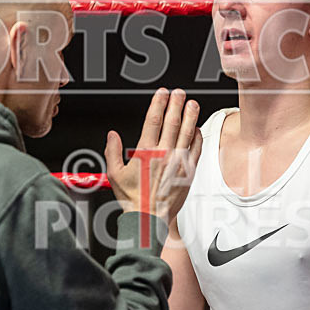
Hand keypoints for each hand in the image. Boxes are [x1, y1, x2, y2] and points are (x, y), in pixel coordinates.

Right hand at [105, 88, 202, 222]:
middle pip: (172, 122)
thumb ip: (112, 151)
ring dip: (191, 116)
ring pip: (187, 133)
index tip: (162, 93)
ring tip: (192, 104)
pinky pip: (196, 149)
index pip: (153, 120)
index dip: (158, 103)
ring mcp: (178, 162)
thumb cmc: (133, 198)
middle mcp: (164, 154)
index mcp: (145, 152)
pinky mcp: (189, 171)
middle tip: (180, 93)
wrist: (149, 217)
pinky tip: (197, 128)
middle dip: (177, 104)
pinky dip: (197, 137)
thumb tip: (112, 134)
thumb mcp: (114, 174)